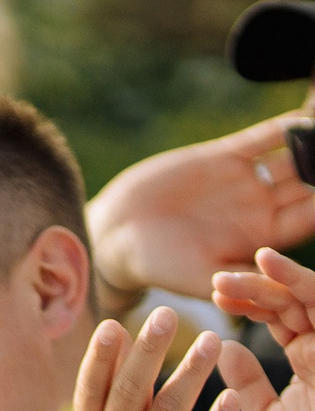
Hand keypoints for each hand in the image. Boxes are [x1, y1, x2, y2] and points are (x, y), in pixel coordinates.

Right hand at [68, 306, 235, 410]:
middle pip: (130, 394)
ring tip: (213, 341)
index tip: (113, 325)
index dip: (100, 360)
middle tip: (166, 315)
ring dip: (190, 375)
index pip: (91, 393)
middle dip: (147, 353)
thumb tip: (114, 351)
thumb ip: (106, 407)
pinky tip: (232, 399)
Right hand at [87, 112, 314, 312]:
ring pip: (294, 159)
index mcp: (262, 239)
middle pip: (309, 184)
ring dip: (314, 148)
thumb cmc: (158, 267)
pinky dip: (285, 129)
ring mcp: (244, 181)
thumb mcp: (203, 278)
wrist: (115, 237)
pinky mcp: (223, 157)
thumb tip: (286, 289)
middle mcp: (259, 208)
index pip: (311, 217)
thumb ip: (245, 280)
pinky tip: (304, 120)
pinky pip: (262, 139)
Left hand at [213, 249, 314, 410]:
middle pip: (293, 302)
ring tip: (253, 261)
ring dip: (282, 278)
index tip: (215, 294)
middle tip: (220, 278)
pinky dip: (302, 285)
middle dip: (260, 285)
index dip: (251, 301)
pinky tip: (275, 270)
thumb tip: (224, 348)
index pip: (280, 318)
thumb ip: (249, 383)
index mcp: (309, 360)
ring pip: (312, 297)